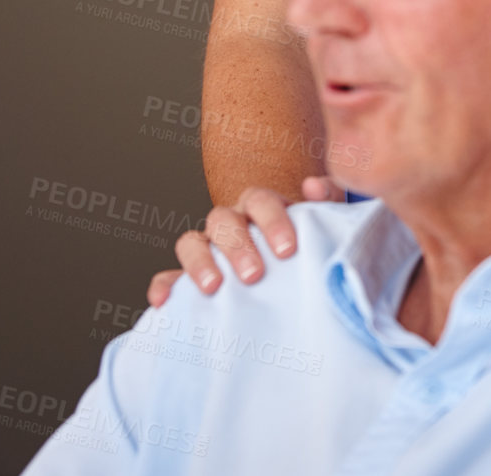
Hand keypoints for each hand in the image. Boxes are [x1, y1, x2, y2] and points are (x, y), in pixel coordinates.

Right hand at [146, 175, 344, 307]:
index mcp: (261, 209)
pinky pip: (167, 278)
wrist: (293, 283)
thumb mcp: (323, 225)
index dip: (271, 220)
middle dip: (237, 245)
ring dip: (199, 261)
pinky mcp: (186, 281)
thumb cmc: (307, 251)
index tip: (287, 251)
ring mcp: (207, 250)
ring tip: (213, 287)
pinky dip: (163, 287)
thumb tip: (311, 187)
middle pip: (223, 219)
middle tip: (254, 275)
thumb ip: (327, 201)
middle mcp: (231, 224)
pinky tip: (165, 303)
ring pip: (191, 242)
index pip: (260, 201)